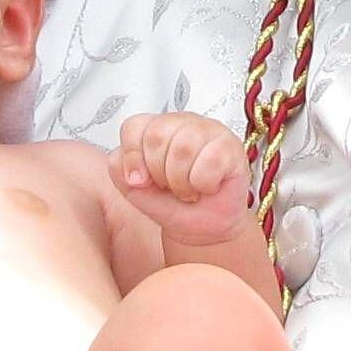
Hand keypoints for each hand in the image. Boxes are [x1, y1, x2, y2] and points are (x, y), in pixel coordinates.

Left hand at [113, 111, 252, 247]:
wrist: (202, 227)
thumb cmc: (172, 203)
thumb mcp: (135, 190)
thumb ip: (119, 171)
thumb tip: (133, 170)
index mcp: (155, 127)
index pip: (134, 127)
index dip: (132, 157)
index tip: (139, 181)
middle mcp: (182, 122)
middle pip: (157, 136)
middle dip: (159, 173)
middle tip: (170, 186)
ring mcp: (209, 130)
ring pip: (183, 148)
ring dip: (182, 182)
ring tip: (189, 188)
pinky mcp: (230, 146)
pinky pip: (209, 162)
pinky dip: (204, 184)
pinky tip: (208, 186)